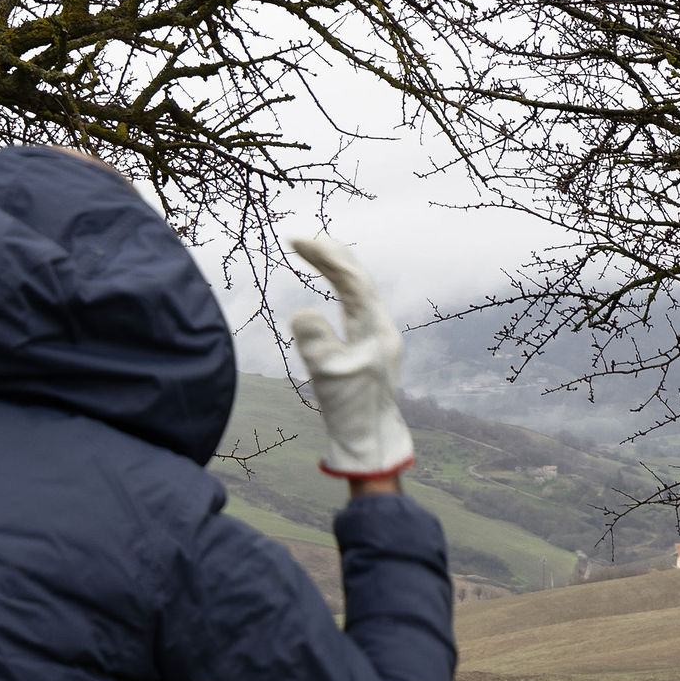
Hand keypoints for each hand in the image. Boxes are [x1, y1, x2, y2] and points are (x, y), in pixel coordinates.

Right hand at [286, 231, 414, 484]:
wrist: (372, 440)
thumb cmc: (350, 412)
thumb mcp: (328, 378)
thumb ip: (316, 343)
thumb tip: (303, 312)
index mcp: (375, 331)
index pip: (352, 281)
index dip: (325, 257)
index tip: (296, 241)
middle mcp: (382, 328)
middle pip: (359, 279)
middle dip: (331, 255)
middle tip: (301, 239)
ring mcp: (379, 336)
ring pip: (360, 290)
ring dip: (337, 268)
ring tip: (315, 250)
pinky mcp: (372, 345)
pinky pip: (358, 304)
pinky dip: (342, 287)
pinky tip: (332, 283)